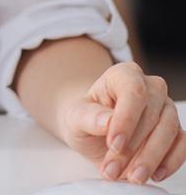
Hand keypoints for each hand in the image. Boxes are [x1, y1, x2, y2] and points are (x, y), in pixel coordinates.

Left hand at [60, 61, 185, 184]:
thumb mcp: (75, 117)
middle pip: (151, 113)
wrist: (95, 133)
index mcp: (123, 75)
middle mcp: (149, 87)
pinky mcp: (175, 130)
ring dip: (150, 158)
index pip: (133, 90)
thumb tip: (106, 121)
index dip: (126, 119)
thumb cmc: (87, 119)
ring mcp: (165, 108)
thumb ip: (88, 116)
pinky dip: (170, 162)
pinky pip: (182, 145)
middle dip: (133, 148)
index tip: (114, 144)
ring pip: (168, 130)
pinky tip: (153, 174)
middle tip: (114, 169)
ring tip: (131, 176)